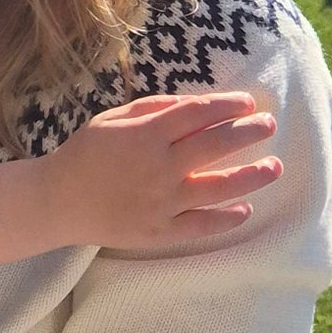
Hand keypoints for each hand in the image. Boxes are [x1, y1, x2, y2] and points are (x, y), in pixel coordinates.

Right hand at [0, 89, 281, 264]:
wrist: (58, 200)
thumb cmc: (85, 153)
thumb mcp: (113, 119)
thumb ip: (152, 110)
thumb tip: (192, 105)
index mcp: (146, 134)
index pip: (198, 114)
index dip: (227, 105)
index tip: (248, 102)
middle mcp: (160, 166)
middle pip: (215, 145)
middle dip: (248, 132)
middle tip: (269, 124)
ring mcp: (162, 202)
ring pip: (218, 187)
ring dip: (251, 176)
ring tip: (273, 167)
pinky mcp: (160, 231)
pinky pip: (201, 225)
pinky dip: (226, 218)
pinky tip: (245, 209)